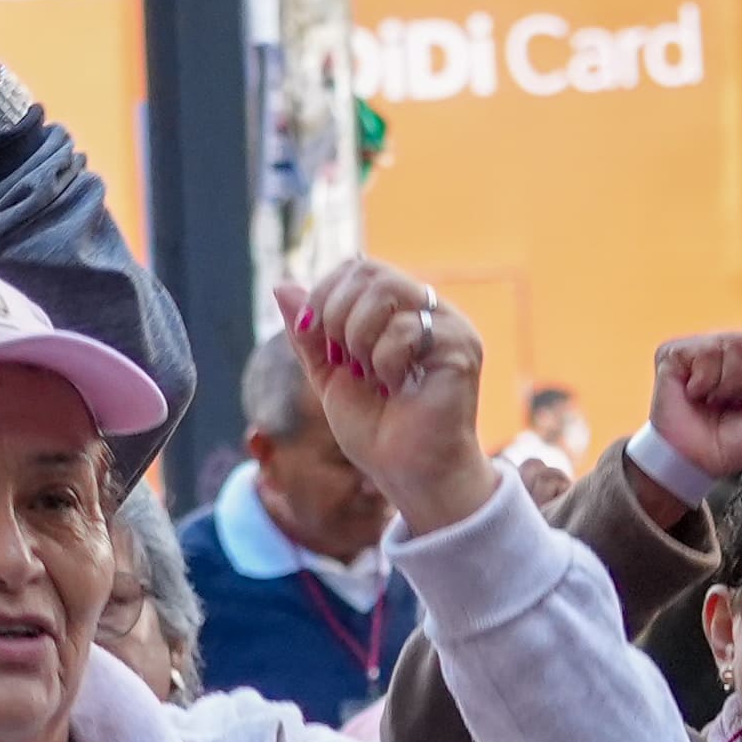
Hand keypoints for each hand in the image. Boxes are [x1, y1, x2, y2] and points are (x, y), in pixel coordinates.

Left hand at [282, 257, 497, 533]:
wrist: (406, 473)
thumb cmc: (377, 430)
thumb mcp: (328, 374)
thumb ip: (308, 332)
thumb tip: (281, 284)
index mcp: (402, 311)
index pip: (358, 267)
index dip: (325, 293)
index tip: (314, 336)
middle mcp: (429, 310)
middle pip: (370, 270)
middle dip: (337, 314)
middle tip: (344, 359)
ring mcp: (449, 325)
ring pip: (387, 291)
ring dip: (360, 336)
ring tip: (371, 374)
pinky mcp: (461, 347)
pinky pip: (406, 330)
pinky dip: (385, 363)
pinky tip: (398, 388)